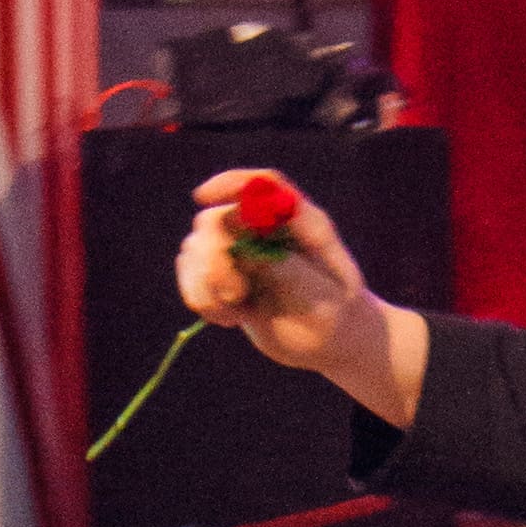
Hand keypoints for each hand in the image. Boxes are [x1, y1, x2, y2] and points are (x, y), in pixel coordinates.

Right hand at [174, 170, 424, 427]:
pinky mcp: (220, 270)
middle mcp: (265, 227)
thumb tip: (243, 245)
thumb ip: (287, 269)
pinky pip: (189, 273)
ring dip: (207, 285)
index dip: (231, 184)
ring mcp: (239, 246)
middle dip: (215, 257)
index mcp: (300, 222)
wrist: (328, 342)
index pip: (263, 186)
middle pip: (218, 219)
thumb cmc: (337, 315)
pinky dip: (201, 299)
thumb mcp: (321, 298)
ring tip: (237, 315)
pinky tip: (229, 318)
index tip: (202, 198)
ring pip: (196, 247)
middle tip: (234, 295)